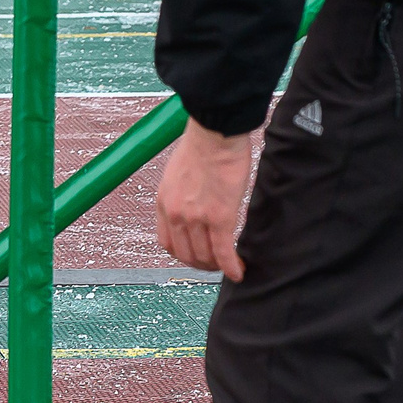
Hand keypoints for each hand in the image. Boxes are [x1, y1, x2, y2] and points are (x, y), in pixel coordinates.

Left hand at [155, 115, 254, 278]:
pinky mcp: (219, 217)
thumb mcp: (177, 171)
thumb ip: (180, 193)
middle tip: (215, 263)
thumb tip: (192, 203)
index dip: (183, 254)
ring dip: (217, 266)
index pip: (167, 243)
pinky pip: (223, 252)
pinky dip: (231, 266)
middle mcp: (176, 213)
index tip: (195, 255)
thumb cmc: (201, 143)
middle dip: (201, 263)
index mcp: (163, 201)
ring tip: (229, 265)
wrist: (214, 132)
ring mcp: (197, 218)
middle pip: (186, 254)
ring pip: (205, 256)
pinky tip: (239, 270)